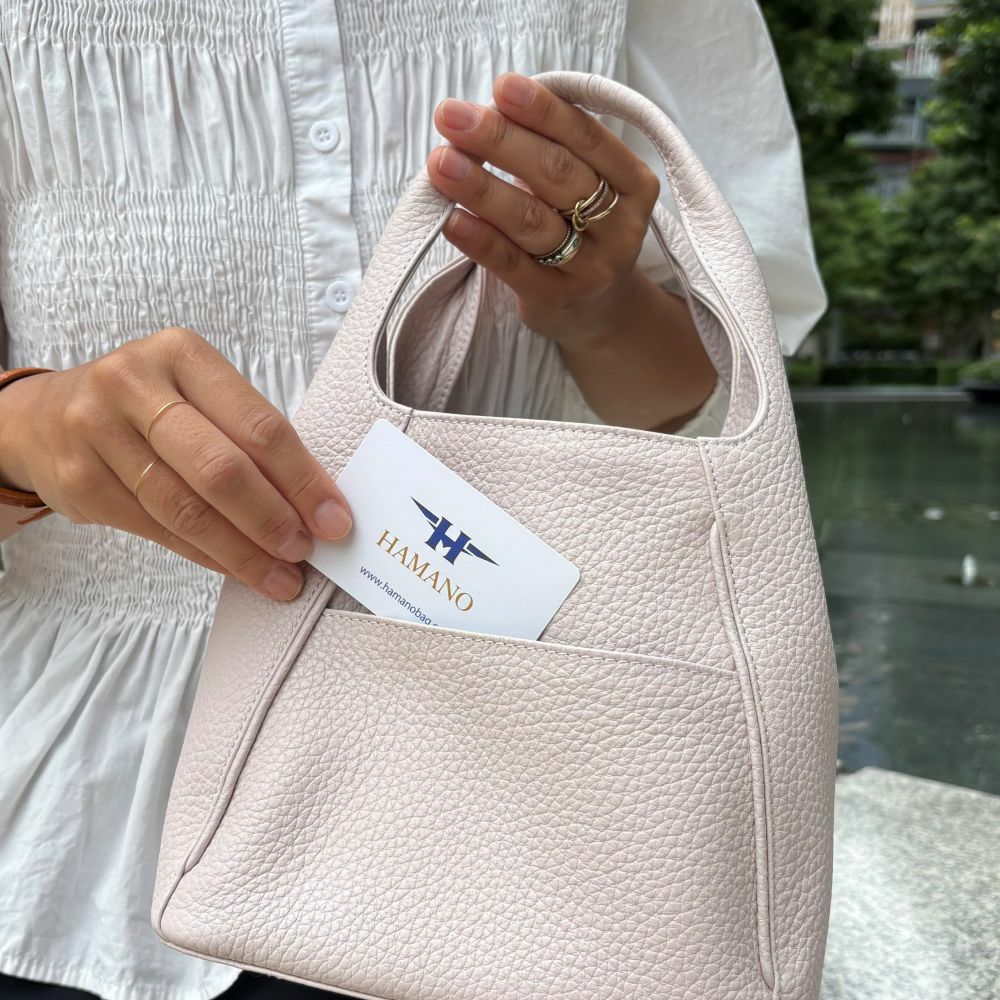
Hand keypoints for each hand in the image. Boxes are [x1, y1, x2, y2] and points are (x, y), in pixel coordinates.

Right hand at [0, 328, 352, 600]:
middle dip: (273, 519)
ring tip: (281, 575)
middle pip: (221, 469)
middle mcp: (134, 385)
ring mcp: (98, 432)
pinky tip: (236, 568)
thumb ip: (246, 435)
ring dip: (242, 552)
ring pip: (187, 509)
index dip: (303, 479)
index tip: (335, 518)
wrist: (44, 416)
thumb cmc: (145, 405)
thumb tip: (314, 502)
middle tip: (306, 551)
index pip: (259, 425)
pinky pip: (158, 530)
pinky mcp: (80, 481)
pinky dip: (206, 555)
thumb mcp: (195, 393)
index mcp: (182, 355)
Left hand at [426, 71, 661, 346]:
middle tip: (452, 116)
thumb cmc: (584, 231)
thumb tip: (490, 110)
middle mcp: (618, 227)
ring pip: (532, 221)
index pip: (588, 139)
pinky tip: (451, 218)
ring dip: (482, 188)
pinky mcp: (555, 299)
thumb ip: (555, 149)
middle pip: (558, 175)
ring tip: (441, 162)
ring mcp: (589, 268)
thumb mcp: (589, 186)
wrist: (602, 313)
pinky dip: (479, 239)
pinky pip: (511, 265)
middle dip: (501, 141)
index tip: (501, 87)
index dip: (544, 112)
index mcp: (634, 184)